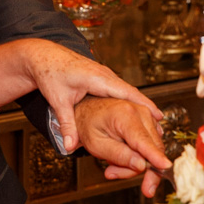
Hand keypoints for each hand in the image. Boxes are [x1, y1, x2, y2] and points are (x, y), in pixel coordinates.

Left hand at [25, 42, 162, 153]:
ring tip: (154, 121)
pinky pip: (120, 89)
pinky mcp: (100, 77)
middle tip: (161, 126)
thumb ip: (66, 125)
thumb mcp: (58, 101)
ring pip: (127, 91)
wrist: (42, 55)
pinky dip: (130, 99)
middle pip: (132, 93)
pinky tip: (136, 110)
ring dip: (140, 104)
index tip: (158, 117)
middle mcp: (105, 75)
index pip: (127, 93)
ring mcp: (104, 74)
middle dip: (147, 108)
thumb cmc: (50, 74)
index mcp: (98, 79)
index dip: (144, 105)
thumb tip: (69, 147)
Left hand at [74, 96, 171, 197]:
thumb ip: (119, 155)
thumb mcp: (96, 144)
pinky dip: (140, 155)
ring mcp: (147, 115)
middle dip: (137, 168)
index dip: (155, 157)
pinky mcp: (149, 121)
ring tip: (112, 163)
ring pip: (153, 149)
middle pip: (152, 149)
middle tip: (113, 173)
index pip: (144, 141)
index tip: (165, 167)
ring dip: (136, 163)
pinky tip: (122, 154)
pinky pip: (152, 145)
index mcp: (125, 115)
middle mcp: (140, 112)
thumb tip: (141, 166)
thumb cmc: (89, 124)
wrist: (88, 110)